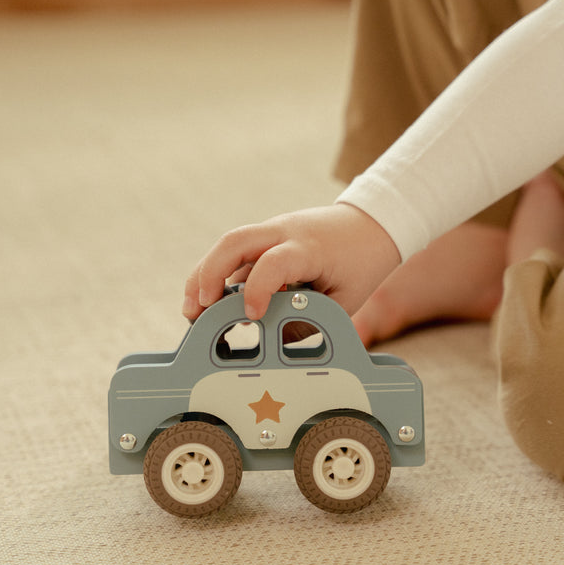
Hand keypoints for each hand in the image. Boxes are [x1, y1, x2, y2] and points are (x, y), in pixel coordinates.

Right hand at [183, 203, 400, 321]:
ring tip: (192, 311)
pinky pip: (235, 252)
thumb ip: (309, 319)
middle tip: (196, 311)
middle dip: (208, 275)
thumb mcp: (344, 299)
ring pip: (227, 244)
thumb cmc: (360, 262)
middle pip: (234, 241)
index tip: (252, 317)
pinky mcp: (266, 236)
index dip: (258, 290)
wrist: (371, 223)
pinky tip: (211, 302)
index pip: (274, 262)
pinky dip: (218, 274)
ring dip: (204, 275)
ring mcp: (272, 230)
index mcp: (309, 248)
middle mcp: (284, 232)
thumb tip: (274, 341)